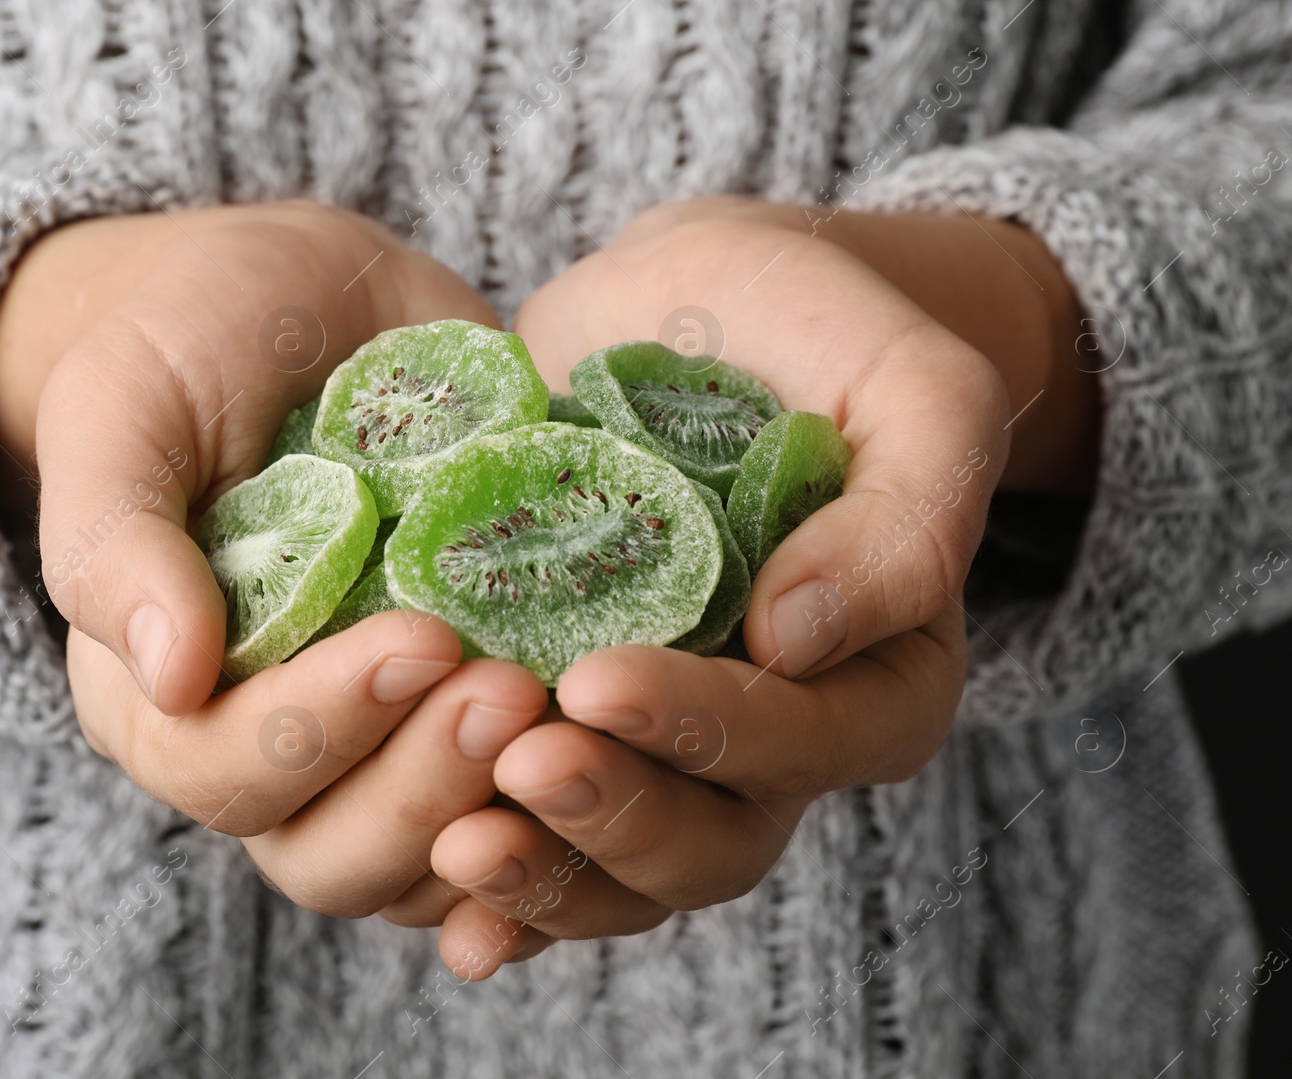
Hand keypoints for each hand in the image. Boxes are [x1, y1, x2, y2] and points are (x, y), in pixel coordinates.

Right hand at [0, 201, 548, 913]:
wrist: (318, 301)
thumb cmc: (196, 341)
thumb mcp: (126, 406)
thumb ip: (118, 538)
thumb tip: (173, 675)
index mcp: (160, 695)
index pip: (222, 771)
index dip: (318, 730)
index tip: (422, 641)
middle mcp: (267, 747)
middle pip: (329, 854)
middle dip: (423, 789)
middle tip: (512, 689)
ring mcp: (377, 745)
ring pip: (429, 865)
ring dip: (504, 818)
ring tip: (573, 714)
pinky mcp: (467, 716)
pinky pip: (515, 818)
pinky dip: (569, 813)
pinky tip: (627, 752)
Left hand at [417, 196, 1089, 976]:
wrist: (689, 310)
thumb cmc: (816, 329)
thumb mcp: (911, 386)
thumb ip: (906, 512)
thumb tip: (799, 642)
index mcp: (879, 671)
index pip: (811, 739)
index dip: (708, 731)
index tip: (598, 681)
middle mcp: (777, 737)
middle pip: (715, 840)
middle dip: (616, 815)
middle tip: (519, 760)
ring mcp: (670, 746)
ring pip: (626, 872)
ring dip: (546, 873)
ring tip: (456, 845)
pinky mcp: (580, 729)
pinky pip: (552, 843)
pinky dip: (504, 893)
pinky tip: (444, 910)